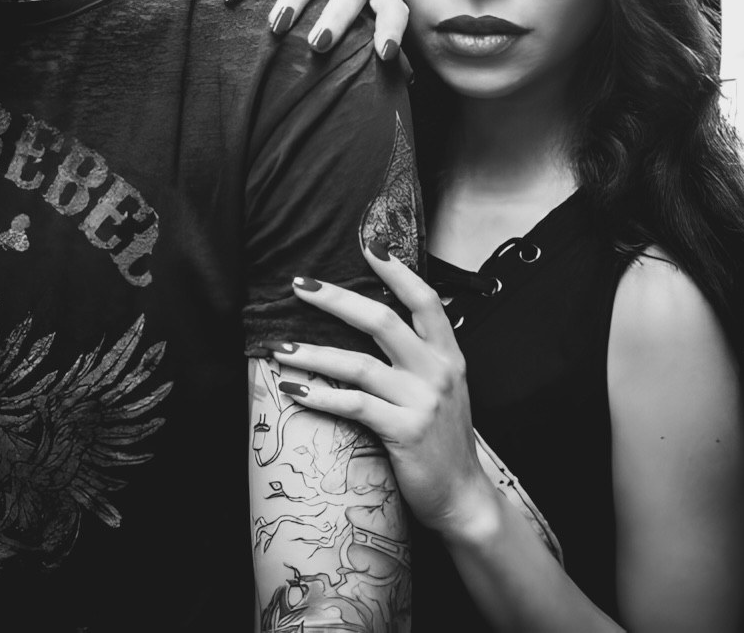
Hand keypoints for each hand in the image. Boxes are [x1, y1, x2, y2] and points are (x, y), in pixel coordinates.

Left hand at [271, 240, 497, 538]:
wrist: (463, 496)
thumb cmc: (442, 440)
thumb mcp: (442, 389)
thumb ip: (418, 356)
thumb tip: (376, 320)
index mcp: (448, 356)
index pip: (424, 300)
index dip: (397, 271)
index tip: (368, 245)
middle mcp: (437, 372)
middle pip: (382, 320)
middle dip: (337, 299)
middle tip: (300, 286)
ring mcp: (422, 402)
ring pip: (359, 363)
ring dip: (314, 352)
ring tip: (280, 348)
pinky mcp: (404, 432)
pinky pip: (354, 404)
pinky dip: (320, 395)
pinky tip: (294, 389)